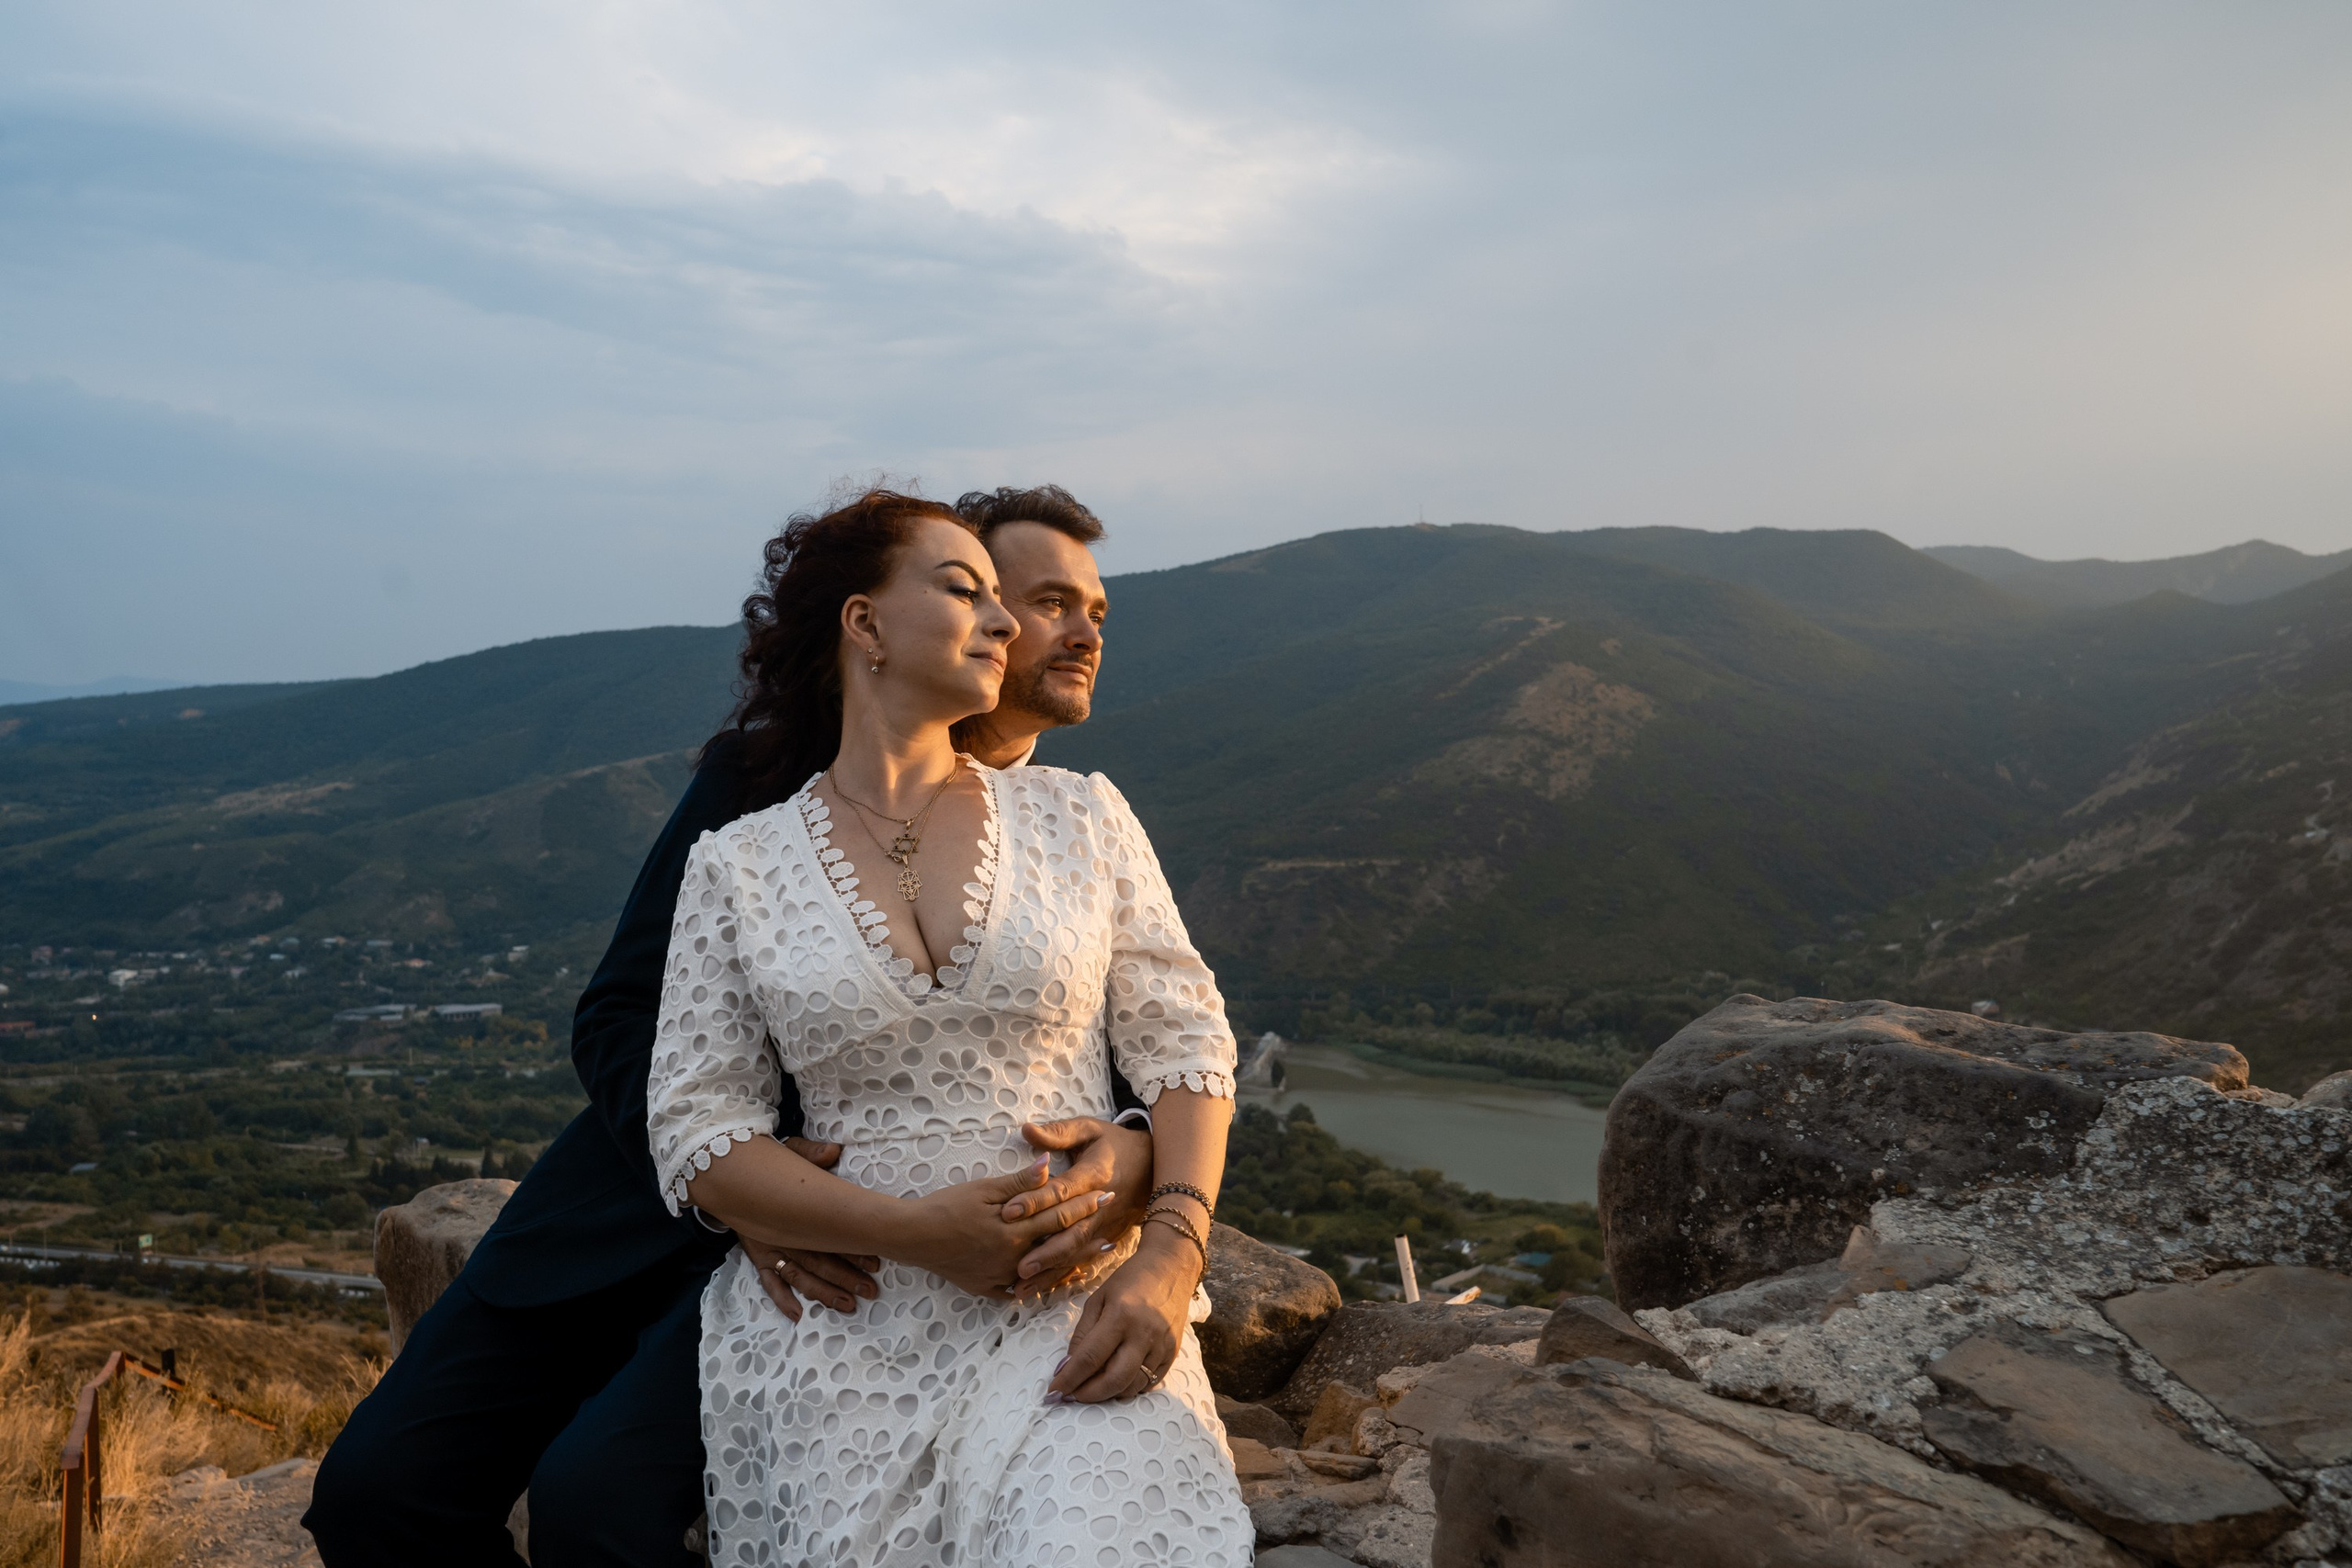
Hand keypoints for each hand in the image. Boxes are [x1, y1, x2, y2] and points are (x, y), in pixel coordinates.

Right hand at [746, 1137, 879, 1319]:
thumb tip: (833, 1150)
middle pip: (818, 1260)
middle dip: (846, 1276)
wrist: (731, 1175)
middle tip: (870, 1289)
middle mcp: (783, 1234)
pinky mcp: (759, 1257)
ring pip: (800, 1276)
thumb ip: (810, 1153)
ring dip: (824, 1292)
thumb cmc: (768, 1165)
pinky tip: (797, 1315)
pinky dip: (782, 1300)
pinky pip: (770, 1283)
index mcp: (795, 1211)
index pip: (829, 1233)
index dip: (853, 1248)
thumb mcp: (788, 1152)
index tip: (875, 1260)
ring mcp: (771, 1248)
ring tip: (847, 1304)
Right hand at [899, 1157, 1113, 1297]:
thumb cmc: (946, 1206)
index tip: (1106, 1194)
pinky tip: (1059, 1280)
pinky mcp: (989, 1289)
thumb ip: (1019, 1182)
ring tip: (1097, 1255)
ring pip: (1047, 1272)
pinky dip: (1043, 1284)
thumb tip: (1049, 1166)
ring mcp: (1001, 1277)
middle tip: (1113, 1223)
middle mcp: (1012, 1257)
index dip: (1084, 1204)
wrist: (913, 1236)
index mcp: (1012, 1229)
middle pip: (1058, 1243)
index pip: (1058, 1214)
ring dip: (1073, 1261)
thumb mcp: (983, 1188)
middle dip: (1087, 1231)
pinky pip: (1022, 1291)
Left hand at [1001, 1118, 1153, 1299]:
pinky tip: (1044, 1289)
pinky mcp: (1106, 1237)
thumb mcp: (1090, 1129)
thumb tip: (1026, 1130)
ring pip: (1077, 1252)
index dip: (1035, 1201)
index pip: (1062, 1191)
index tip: (1008, 1212)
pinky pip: (1084, 1259)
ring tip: (1024, 1287)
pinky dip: (1064, 1275)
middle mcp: (1101, 1206)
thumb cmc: (1115, 1144)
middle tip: (1018, 1266)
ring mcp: (1106, 1225)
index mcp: (1094, 1175)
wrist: (1153, 1165)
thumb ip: (1059, 1132)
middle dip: (1045, 1251)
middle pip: (1071, 1232)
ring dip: (1052, 1271)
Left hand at [1049, 1225, 1200, 1403]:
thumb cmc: (1129, 1280)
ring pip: (1132, 1386)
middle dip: (1089, 1394)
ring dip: (1109, 1394)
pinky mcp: (1173, 1353)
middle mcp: (1144, 1333)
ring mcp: (1162, 1345)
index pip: (1090, 1357)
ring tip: (1093, 1387)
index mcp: (1121, 1315)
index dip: (1069, 1378)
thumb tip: (1067, 1367)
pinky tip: (1117, 1380)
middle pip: (1114, 1380)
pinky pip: (1150, 1383)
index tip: (1054, 1391)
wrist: (1170, 1268)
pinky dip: (1130, 1387)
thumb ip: (1082, 1334)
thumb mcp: (1098, 1299)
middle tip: (1073, 1395)